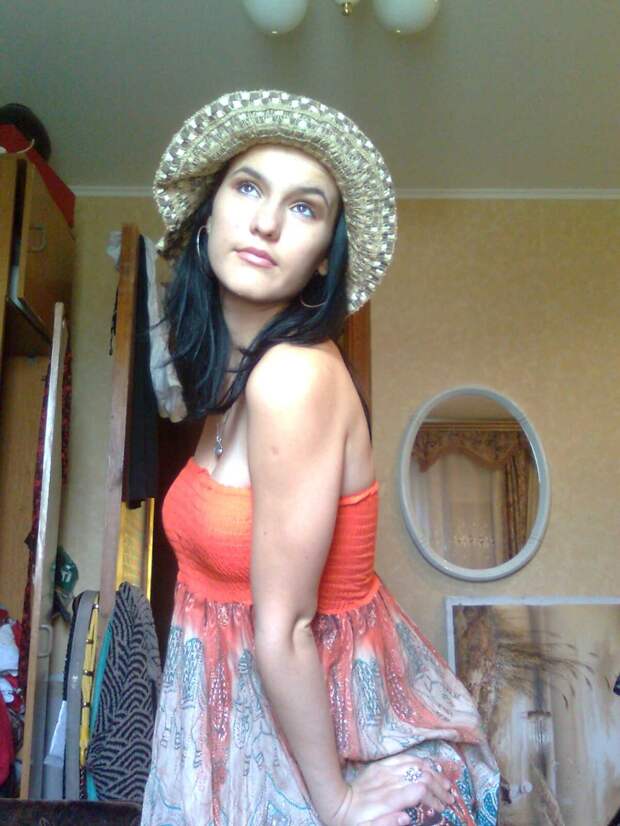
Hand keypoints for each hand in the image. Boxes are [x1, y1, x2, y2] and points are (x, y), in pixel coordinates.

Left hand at [328, 755, 454, 825]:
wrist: (338, 802)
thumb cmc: (356, 821)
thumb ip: (387, 824)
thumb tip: (407, 818)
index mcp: (388, 798)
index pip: (419, 790)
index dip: (435, 797)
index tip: (443, 808)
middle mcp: (389, 780)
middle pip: (422, 775)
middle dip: (439, 786)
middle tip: (450, 798)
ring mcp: (386, 770)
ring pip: (416, 765)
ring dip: (434, 774)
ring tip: (446, 785)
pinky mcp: (382, 765)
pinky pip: (406, 759)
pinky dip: (421, 763)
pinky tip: (430, 769)